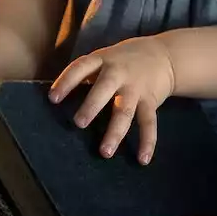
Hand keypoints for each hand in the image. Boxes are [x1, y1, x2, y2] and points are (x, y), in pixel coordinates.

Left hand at [49, 37, 176, 163]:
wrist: (164, 56)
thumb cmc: (123, 61)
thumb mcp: (104, 58)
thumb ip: (86, 75)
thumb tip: (58, 98)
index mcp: (102, 60)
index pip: (80, 68)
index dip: (66, 82)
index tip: (52, 98)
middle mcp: (119, 73)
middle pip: (104, 89)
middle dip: (92, 106)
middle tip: (78, 124)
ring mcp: (136, 88)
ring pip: (125, 111)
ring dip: (115, 132)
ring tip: (105, 153)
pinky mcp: (150, 101)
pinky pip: (149, 123)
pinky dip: (147, 142)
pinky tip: (143, 159)